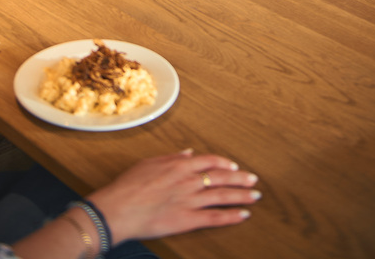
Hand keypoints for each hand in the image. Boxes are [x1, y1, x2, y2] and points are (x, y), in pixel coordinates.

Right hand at [87, 150, 259, 244]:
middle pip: (220, 177)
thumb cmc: (129, 186)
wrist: (119, 208)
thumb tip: (187, 153)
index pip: (209, 161)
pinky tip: (242, 216)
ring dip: (241, 196)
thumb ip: (171, 157)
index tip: (234, 166)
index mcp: (179, 165)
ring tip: (255, 196)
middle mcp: (188, 181)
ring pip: (222, 196)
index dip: (224, 164)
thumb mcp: (149, 163)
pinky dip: (231, 216)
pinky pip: (214, 218)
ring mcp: (189, 201)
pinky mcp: (187, 220)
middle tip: (253, 180)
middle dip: (240, 179)